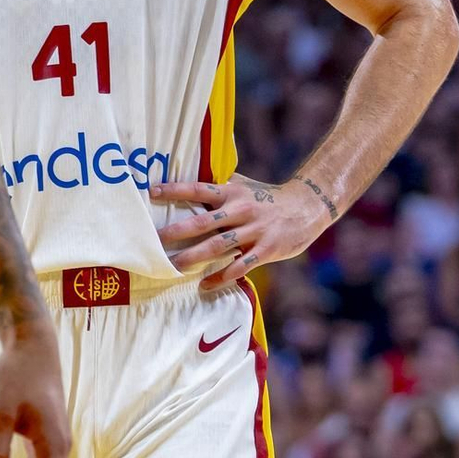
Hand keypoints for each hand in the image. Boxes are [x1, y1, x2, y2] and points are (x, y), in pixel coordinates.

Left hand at [152, 173, 331, 292]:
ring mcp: (253, 231)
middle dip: (176, 232)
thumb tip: (190, 172)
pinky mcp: (265, 250)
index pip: (198, 189)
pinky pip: (240, 267)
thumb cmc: (267, 196)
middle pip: (203, 222)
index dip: (175, 190)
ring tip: (173, 267)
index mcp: (231, 192)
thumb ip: (219, 183)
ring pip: (218, 247)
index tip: (152, 193)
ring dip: (194, 258)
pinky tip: (205, 285)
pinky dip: (221, 277)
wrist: (306, 207)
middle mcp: (240, 210)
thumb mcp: (243, 185)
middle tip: (154, 241)